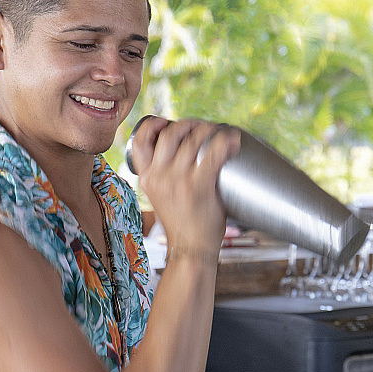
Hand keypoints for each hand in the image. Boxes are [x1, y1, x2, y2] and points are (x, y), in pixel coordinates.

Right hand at [128, 116, 240, 253]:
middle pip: (170, 133)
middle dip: (188, 124)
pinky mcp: (198, 185)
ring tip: (219, 132)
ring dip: (208, 130)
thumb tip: (183, 152)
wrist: (191, 249)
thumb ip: (165, 176)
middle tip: (201, 127)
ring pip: (192, 139)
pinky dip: (225, 142)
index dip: (154, 125)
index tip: (167, 122)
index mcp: (146, 178)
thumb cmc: (183, 224)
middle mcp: (158, 176)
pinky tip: (232, 140)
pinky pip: (213, 153)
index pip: (140, 141)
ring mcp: (178, 180)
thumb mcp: (161, 197)